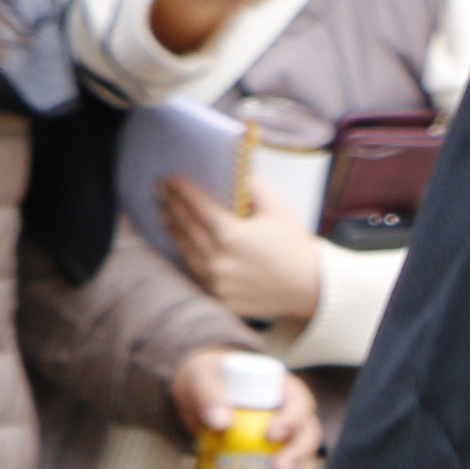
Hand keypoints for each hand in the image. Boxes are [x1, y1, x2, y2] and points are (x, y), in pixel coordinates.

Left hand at [159, 170, 329, 329]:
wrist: (308, 288)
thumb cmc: (292, 245)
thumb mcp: (277, 208)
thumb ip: (253, 186)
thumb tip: (233, 171)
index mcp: (231, 235)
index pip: (196, 206)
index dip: (181, 190)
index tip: (169, 178)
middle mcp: (218, 259)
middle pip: (185, 227)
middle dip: (171, 206)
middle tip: (161, 191)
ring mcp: (215, 282)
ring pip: (184, 251)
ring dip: (173, 230)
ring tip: (165, 214)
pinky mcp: (217, 297)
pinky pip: (193, 273)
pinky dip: (185, 255)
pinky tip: (181, 243)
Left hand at [169, 344, 321, 468]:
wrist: (198, 391)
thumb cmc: (207, 377)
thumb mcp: (202, 378)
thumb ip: (209, 394)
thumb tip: (221, 422)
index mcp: (282, 388)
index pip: (299, 403)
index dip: (292, 420)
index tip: (272, 435)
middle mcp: (291, 413)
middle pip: (307, 434)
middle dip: (298, 455)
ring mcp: (286, 436)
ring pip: (305, 458)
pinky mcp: (274, 454)